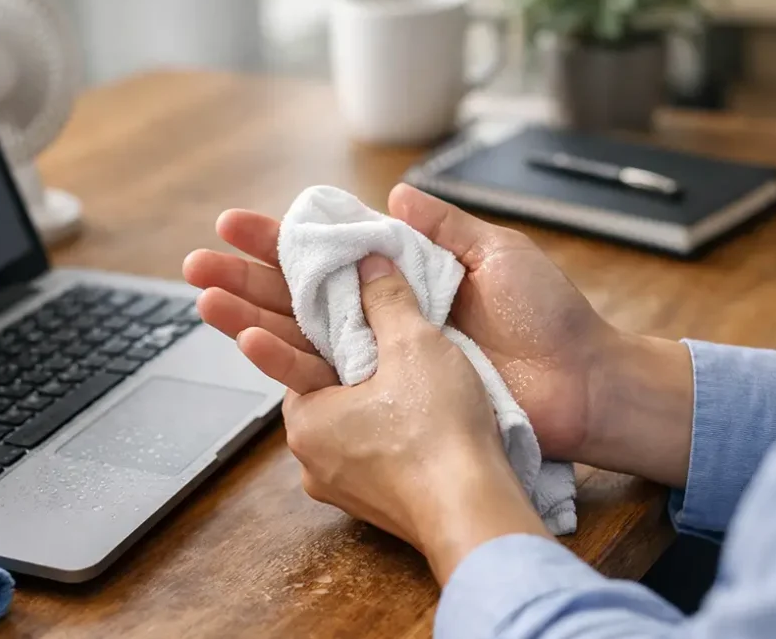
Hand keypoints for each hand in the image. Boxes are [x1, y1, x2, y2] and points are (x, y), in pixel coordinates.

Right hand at [183, 184, 694, 486]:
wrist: (582, 386)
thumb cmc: (550, 318)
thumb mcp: (498, 254)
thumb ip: (443, 228)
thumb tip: (394, 194)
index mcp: (412, 278)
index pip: (334, 254)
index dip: (284, 241)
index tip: (236, 225)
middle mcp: (390, 319)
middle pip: (304, 296)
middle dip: (248, 278)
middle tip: (198, 265)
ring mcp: (387, 361)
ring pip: (304, 337)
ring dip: (252, 319)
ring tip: (206, 301)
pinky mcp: (392, 400)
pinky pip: (330, 381)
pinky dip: (288, 364)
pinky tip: (250, 345)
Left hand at [279, 255, 547, 581]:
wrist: (476, 513)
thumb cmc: (438, 435)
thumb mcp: (414, 345)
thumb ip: (386, 298)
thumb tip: (370, 262)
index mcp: (304, 419)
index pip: (299, 352)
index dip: (324, 318)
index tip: (343, 298)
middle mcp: (311, 458)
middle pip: (325, 387)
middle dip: (350, 358)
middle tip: (381, 332)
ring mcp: (344, 487)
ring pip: (353, 421)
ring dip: (373, 396)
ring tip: (408, 371)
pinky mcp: (377, 503)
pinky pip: (377, 451)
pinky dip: (392, 429)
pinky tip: (422, 413)